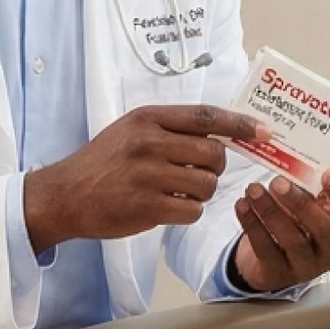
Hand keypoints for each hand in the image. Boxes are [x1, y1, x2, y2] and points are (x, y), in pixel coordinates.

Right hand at [25, 104, 263, 251]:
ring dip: (201, 192)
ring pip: (206, 185)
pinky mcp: (146, 206)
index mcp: (148, 118)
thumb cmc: (102, 162)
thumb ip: (171, 128)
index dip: (240, 124)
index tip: (264, 131)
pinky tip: (168, 208)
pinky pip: (191, 210)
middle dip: (215, 168)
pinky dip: (187, 212)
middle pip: (214, 153)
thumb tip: (222, 133)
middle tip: (198, 173)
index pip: (206, 116)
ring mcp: (148, 175)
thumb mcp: (131, 130)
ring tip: (177, 192)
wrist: (65, 195)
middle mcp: (149, 142)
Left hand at [228, 170, 329, 292]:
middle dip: (301, 203)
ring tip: (254, 190)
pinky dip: (252, 224)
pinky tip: (242, 206)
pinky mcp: (279, 274)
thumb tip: (294, 168)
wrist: (271, 261)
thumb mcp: (307, 207)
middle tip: (279, 183)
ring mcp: (306, 266)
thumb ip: (307, 191)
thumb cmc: (296, 227)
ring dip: (270, 211)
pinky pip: (265, 248)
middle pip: (323, 229)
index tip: (329, 174)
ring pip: (292, 239)